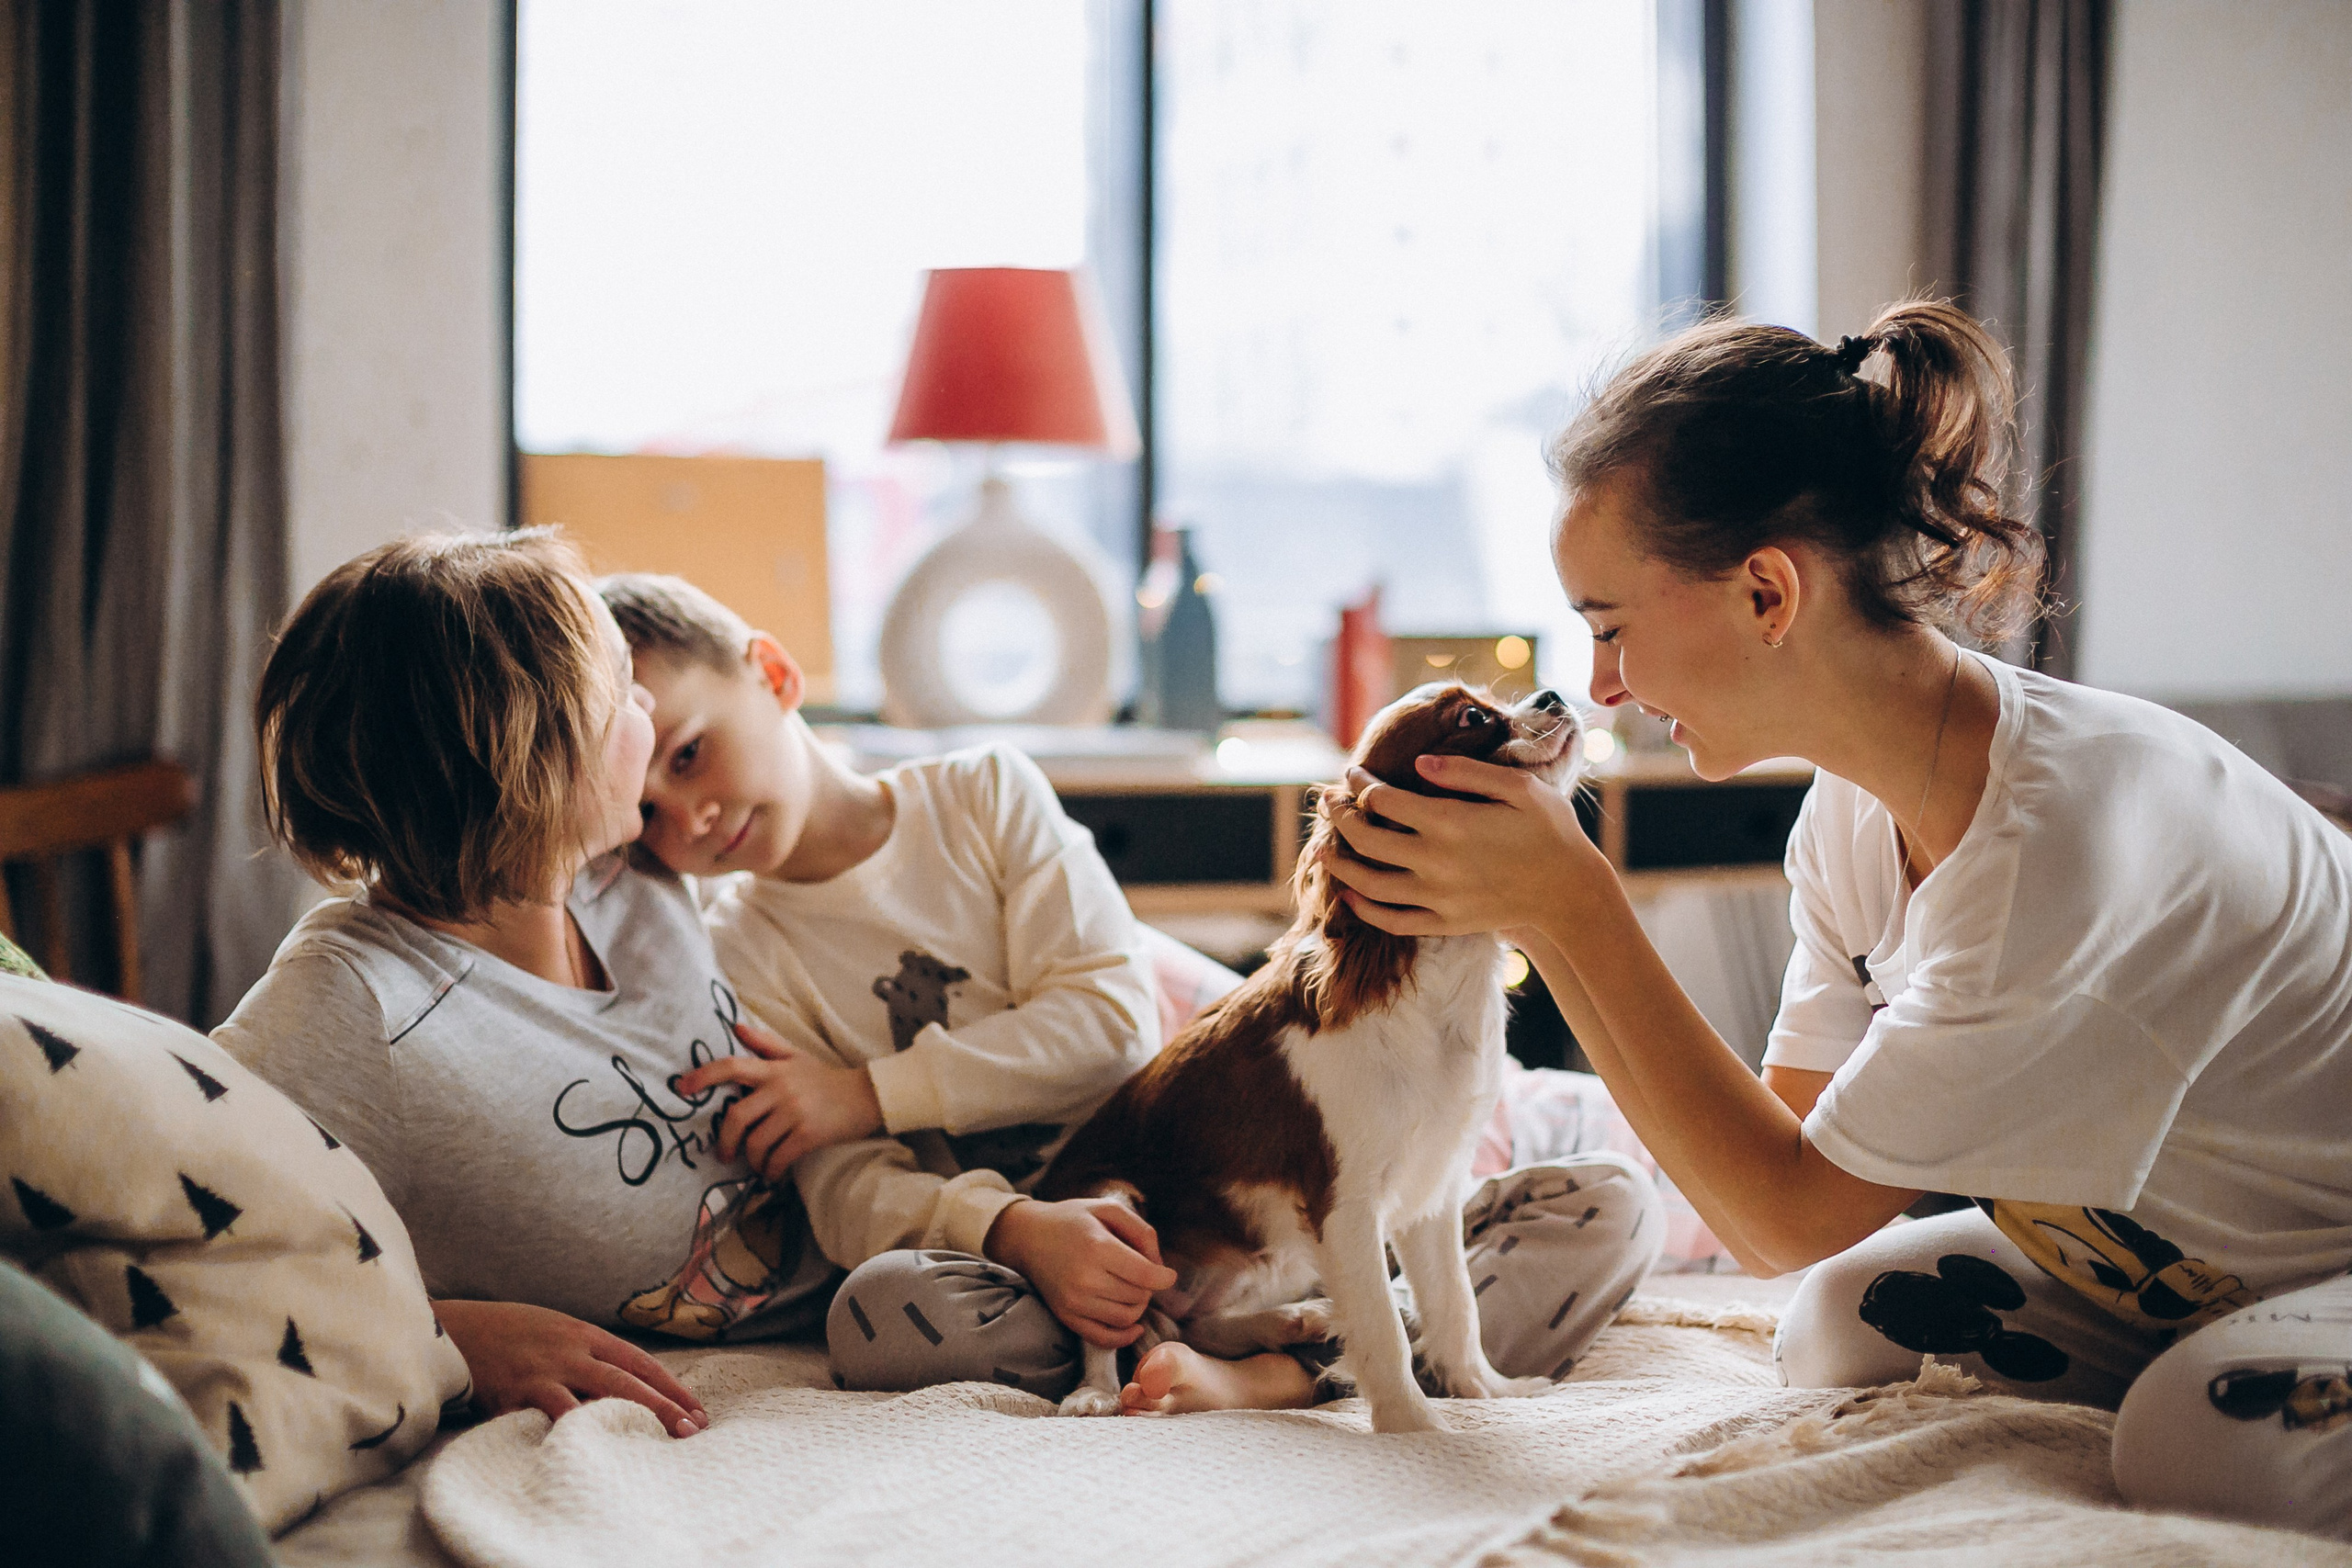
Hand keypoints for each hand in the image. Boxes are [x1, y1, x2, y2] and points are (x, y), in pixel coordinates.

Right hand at [432, 1298, 709, 1437]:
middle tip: (692, 1430)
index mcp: (584, 1334)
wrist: (451, 1328)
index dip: (671, 1387)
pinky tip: (592, 1450)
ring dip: (628, 1421)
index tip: (697, 1410)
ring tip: (655, 1443)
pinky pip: (548, 1417)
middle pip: (627, 1380)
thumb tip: (626, 1383)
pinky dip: (571, 1432)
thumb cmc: (507, 1332)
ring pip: (594, 1398)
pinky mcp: (514, 1394)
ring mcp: (542, 1372)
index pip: (640, 1362)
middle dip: (663, 1406)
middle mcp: (570, 1350)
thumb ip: (587, 1352)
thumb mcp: (554, 1330)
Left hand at [678, 1019, 883, 1180]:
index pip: (732, 1066)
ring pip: (756, 1143)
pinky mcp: (808, 1134)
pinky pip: (778, 1158)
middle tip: (724, 1155)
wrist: (866, 1096)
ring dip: (752, 1160)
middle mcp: (780, 1089)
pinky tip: (773, 1173)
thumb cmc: (826, 1079)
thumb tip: (735, 1027)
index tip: (682, 1088)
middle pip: (736, 1117)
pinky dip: (771, 1170)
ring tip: (758, 1165)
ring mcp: (794, 1113)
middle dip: (725, 1141)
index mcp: (774, 1070)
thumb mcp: (796, 1056)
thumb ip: (765, 1044)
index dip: (703, 1077)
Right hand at [983, 1197, 1179, 1348]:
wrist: (1027, 1237)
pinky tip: (1133, 1325)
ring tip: (1130, 1289)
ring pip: (1126, 1318)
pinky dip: (1124, 1336)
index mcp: (1097, 1248)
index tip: (1167, 1274)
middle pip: (1138, 1296)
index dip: (1164, 1277)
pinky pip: (1104, 1339)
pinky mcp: (1067, 1317)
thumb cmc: (1072, 1220)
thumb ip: (1141, 1231)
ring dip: (1138, 1306)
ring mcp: (1074, 1302)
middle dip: (1148, 1287)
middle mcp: (1085, 1279)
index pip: (1145, 1275)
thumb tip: (1160, 1266)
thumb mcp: (1108, 1209)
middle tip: (1139, 1274)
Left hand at [1321, 756, 1612, 936]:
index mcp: (1449, 822)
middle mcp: (1434, 861)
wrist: (1570, 891)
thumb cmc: (1549, 829)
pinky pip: (1391, 920)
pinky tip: (1351, 893)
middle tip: (1327, 801)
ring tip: (1321, 848)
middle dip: (1340, 816)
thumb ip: (1465, 771)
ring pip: (1368, 883)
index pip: (1383, 800)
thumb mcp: (1517, 786)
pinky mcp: (1443, 922)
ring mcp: (1436, 897)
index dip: (1360, 783)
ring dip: (1338, 864)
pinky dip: (1363, 908)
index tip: (1353, 773)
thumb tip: (1418, 762)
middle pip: (1365, 838)